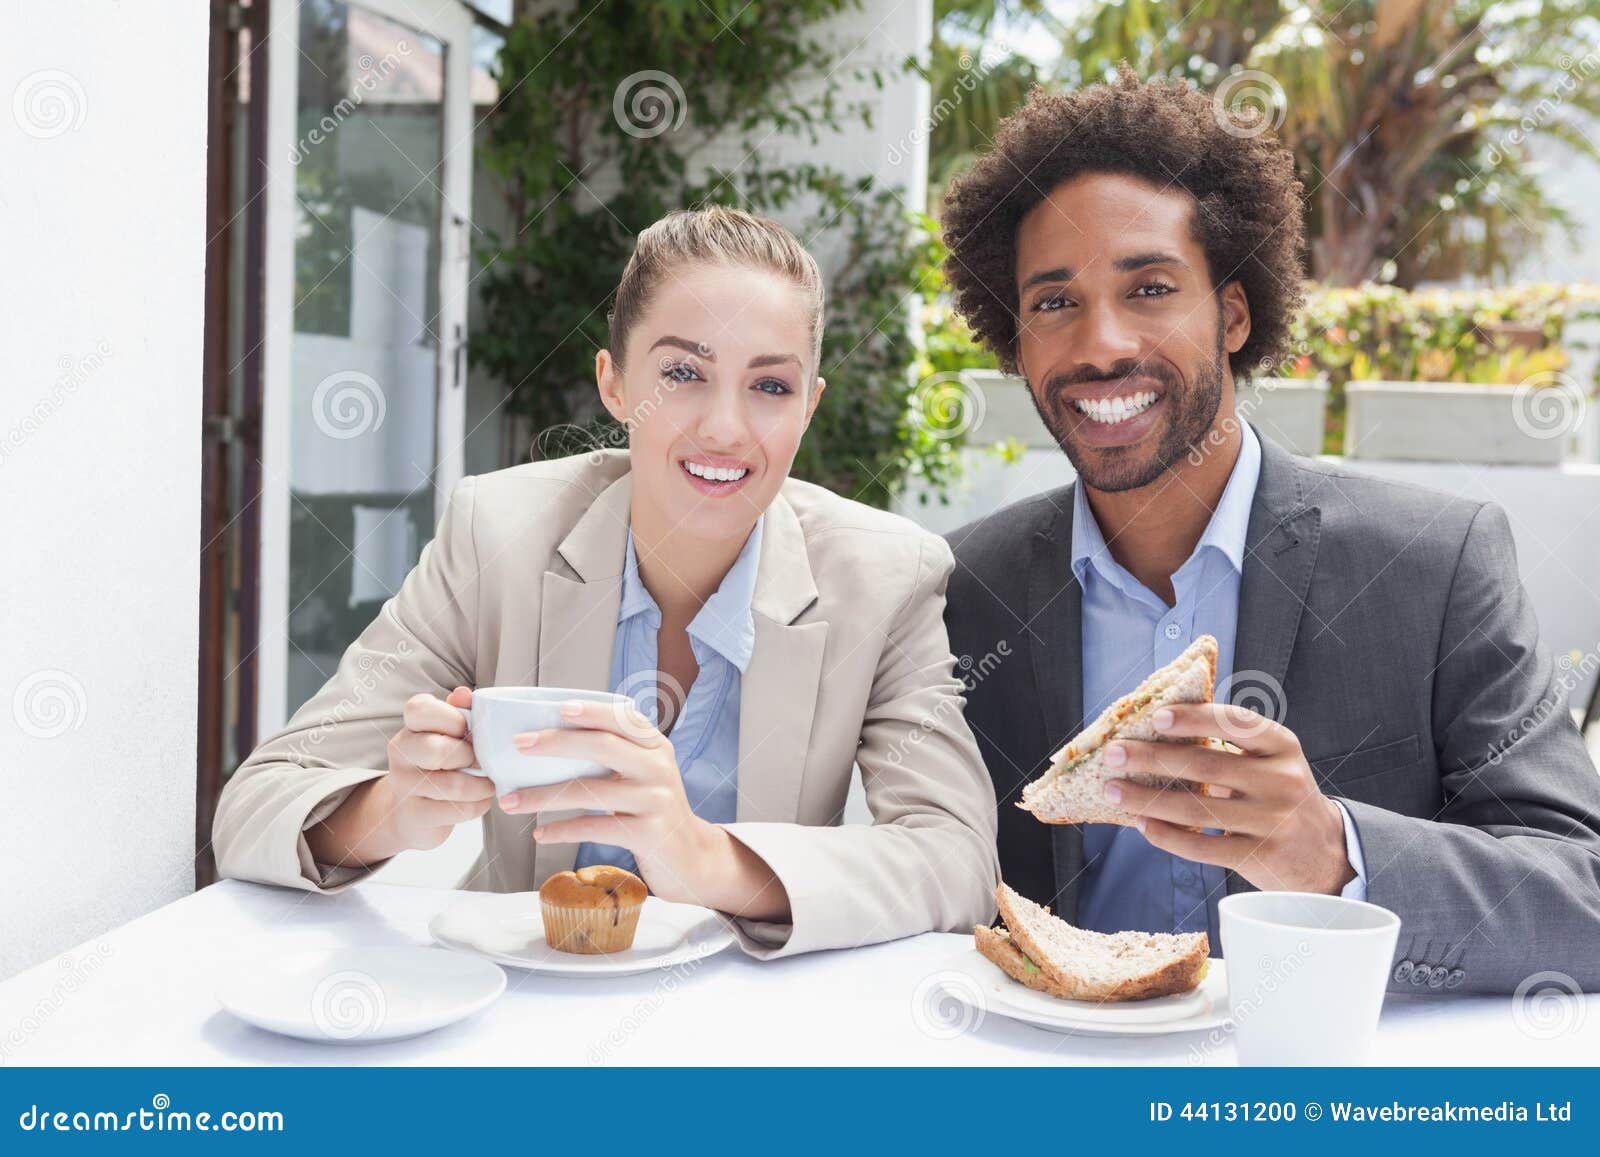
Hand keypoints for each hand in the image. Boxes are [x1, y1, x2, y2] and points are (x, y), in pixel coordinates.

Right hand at [308, 686, 495, 865]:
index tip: (467, 731)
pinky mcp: (413, 814)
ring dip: (481, 786)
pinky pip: (455, 810)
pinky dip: (477, 806)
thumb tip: (463, 694)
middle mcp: (400, 751)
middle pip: (437, 750)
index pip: (420, 709)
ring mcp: (403, 784)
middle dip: (470, 757)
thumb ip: (460, 711)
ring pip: (451, 785)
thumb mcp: (451, 733)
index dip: (452, 719)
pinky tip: (479, 801)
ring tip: (488, 784)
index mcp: (410, 725)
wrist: (413, 810)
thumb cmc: (442, 762)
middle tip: (482, 762)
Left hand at [498, 699, 788, 919]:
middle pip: (604, 746)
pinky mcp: (648, 833)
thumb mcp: (644, 774)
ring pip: (592, 791)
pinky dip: (562, 830)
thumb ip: (615, 755)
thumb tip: (549, 740)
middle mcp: (659, 768)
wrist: (690, 856)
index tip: (558, 708)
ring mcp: (656, 800)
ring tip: (510, 801)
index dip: (592, 711)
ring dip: (544, 795)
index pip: (624, 719)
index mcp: (656, 746)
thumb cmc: (652, 810)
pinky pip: (596, 828)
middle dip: (557, 742)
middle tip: (519, 745)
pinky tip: (540, 833)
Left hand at [1101, 702, 1355, 894]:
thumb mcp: (1270, 763)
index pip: (1236, 723)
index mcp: (1281, 746)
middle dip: (1152, 757)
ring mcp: (1272, 820)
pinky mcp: (1259, 856)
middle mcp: (1280, 780)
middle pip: (1205, 764)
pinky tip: (1141, 824)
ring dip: (1146, 799)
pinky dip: (1165, 835)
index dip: (1195, 718)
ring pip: (1196, 808)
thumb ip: (1228, 747)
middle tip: (1113, 753)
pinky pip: (1201, 846)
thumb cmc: (1279, 797)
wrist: (1327, 855)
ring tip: (1112, 790)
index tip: (1157, 715)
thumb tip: (1154, 733)